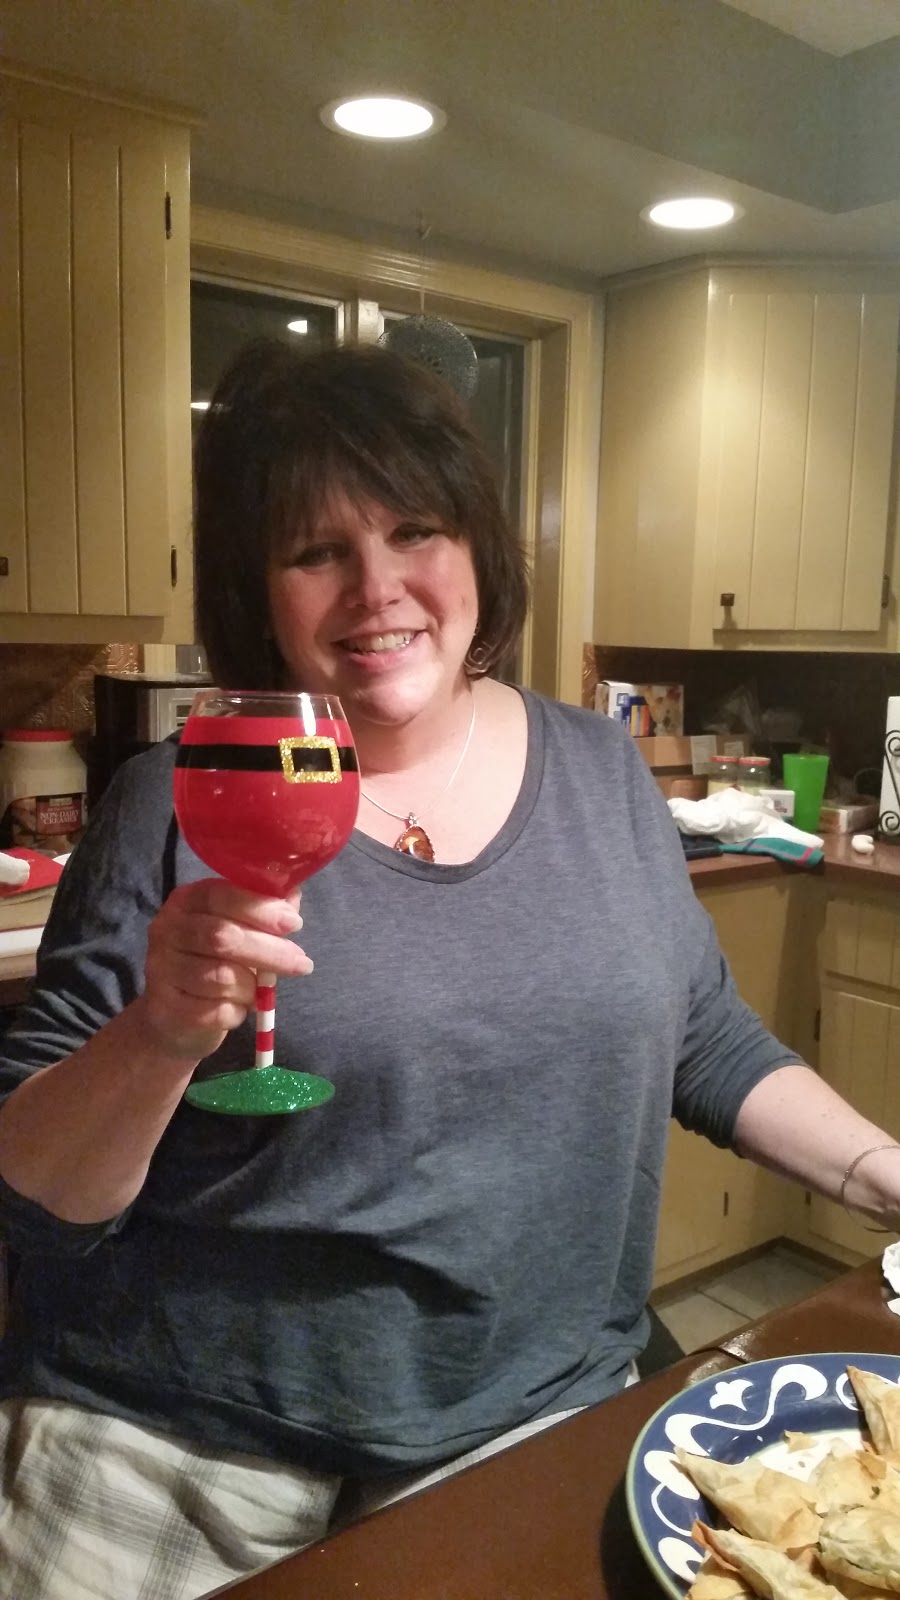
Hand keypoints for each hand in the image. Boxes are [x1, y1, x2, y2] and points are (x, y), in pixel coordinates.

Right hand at [138, 878, 312, 1060]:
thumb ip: (265, 910)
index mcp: (187, 901)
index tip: (294, 923)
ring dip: (252, 987)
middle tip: (302, 964)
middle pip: (222, 937)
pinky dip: (237, 1012)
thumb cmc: (218, 963)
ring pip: (221, 978)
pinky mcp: (165, 1007)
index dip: (260, 908)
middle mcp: (167, 930)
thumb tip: (292, 891)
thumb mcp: (241, 930)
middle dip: (269, 951)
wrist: (178, 1015)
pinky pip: (215, 1011)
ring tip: (257, 990)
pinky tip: (237, 1008)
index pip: (220, 895)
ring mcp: (161, 969)